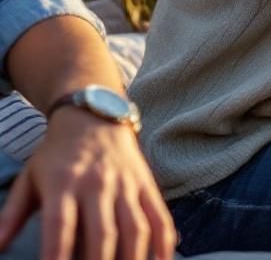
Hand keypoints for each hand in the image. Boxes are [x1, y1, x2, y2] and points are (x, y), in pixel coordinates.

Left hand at [0, 110, 175, 259]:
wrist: (94, 115)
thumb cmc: (56, 154)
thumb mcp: (28, 178)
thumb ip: (11, 215)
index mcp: (63, 183)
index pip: (61, 225)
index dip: (58, 255)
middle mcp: (97, 184)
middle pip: (102, 232)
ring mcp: (126, 184)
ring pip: (135, 227)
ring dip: (134, 258)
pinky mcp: (146, 183)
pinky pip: (159, 214)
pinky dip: (164, 240)